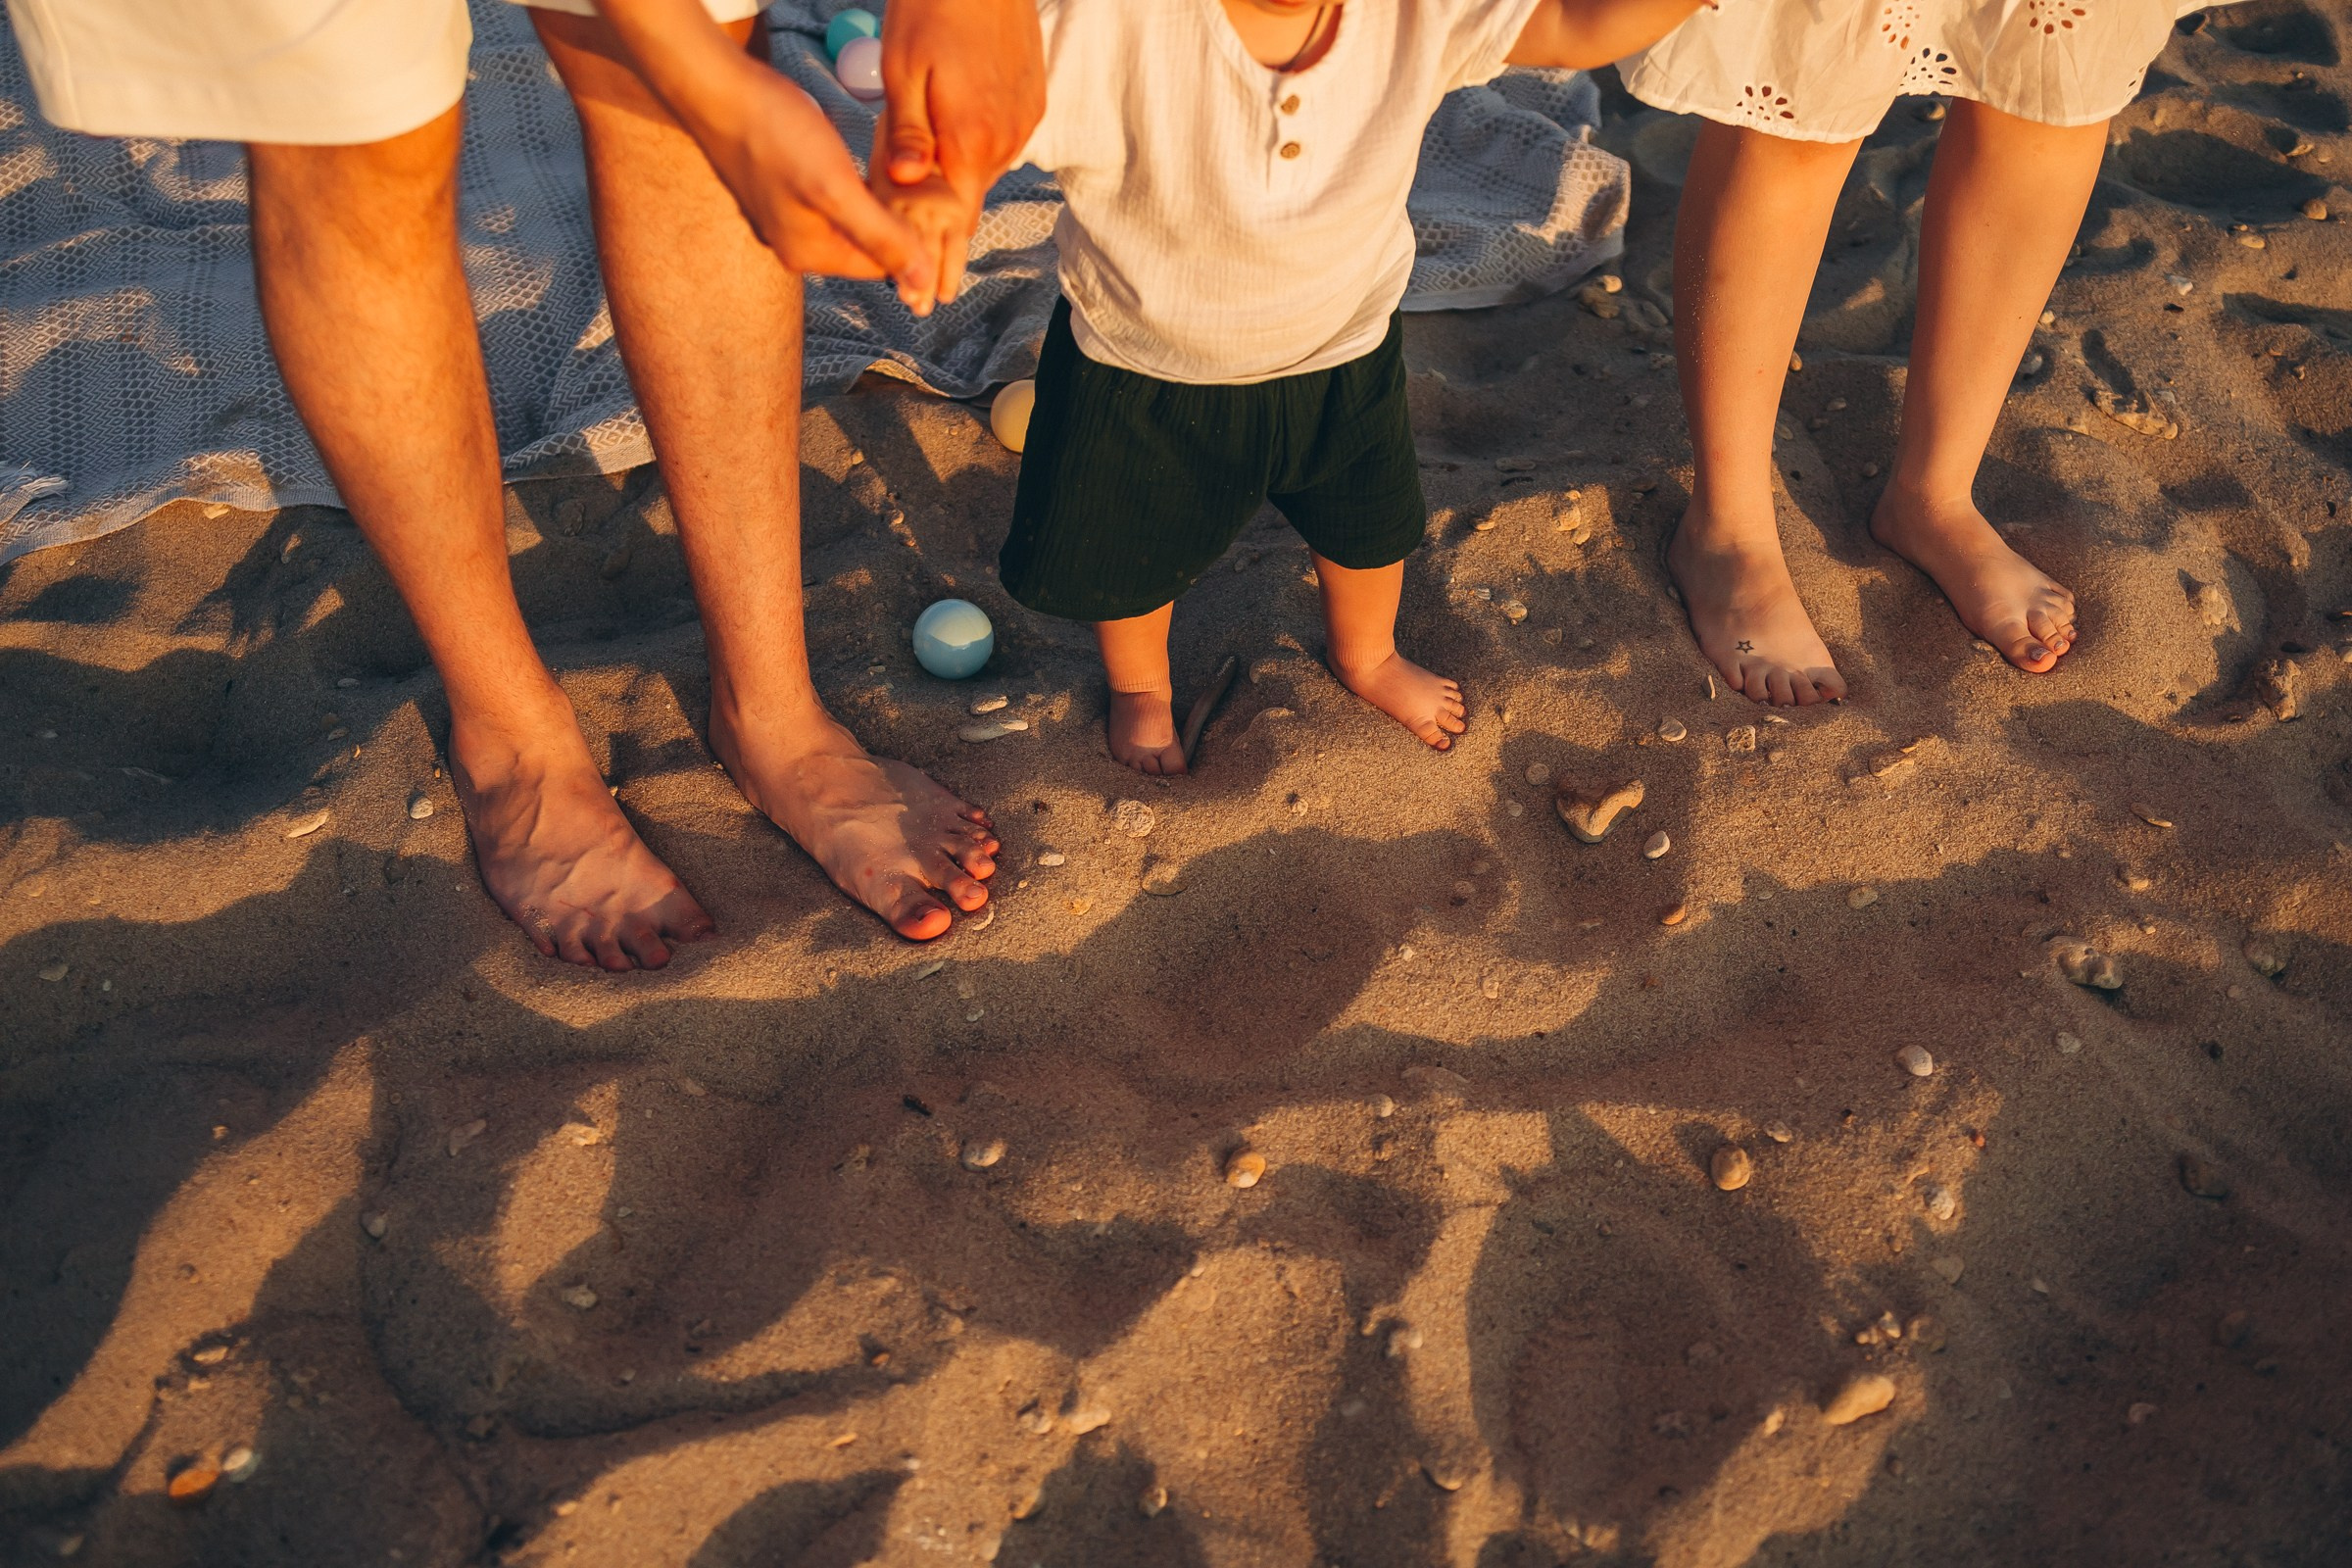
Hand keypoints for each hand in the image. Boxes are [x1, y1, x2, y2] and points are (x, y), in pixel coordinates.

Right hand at [593, 0, 935, 298]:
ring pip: (848, 220)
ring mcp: (783, 218)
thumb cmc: (774, 135)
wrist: (716, 90)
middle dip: (892, 223)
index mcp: (808, 255)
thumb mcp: (836, 189)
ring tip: (895, 173)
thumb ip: (880, 237)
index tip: (933, 206)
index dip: (912, 241)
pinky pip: (829, 199)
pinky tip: (857, 162)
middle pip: (863, 246)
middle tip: (919, 185)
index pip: (881, 267)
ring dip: (873, 202)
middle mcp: (794, 245)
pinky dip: (850, 186)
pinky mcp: (779, 189)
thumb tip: (922, 281)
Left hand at [878, 0, 1045, 303]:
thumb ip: (906, 132)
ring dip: (961, 195)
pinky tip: (960, 161)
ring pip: (983, 173)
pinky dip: (977, 158)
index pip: (954, 221)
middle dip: (947, 245)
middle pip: (970, 205)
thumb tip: (905, 181)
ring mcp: (1022, 120)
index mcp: (970, 140)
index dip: (937, 261)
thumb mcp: (904, 70)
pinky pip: (999, 143)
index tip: (927, 299)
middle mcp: (1004, 139)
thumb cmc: (933, 9)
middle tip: (930, 289)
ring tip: (940, 233)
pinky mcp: (1030, 100)